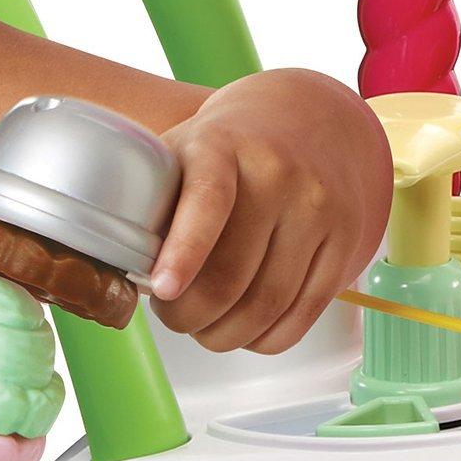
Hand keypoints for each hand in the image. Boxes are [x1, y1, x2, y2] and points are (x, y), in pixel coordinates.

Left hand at [148, 69, 392, 352]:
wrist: (308, 122)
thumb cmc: (229, 149)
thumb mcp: (184, 150)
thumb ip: (152, 199)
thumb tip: (114, 269)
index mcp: (225, 145)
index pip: (208, 201)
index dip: (183, 252)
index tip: (162, 289)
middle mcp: (279, 173)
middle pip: (231, 275)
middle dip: (189, 315)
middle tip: (173, 318)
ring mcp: (318, 207)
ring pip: (267, 304)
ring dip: (226, 335)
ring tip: (205, 330)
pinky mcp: (345, 239)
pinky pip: (304, 313)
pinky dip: (267, 338)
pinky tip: (246, 332)